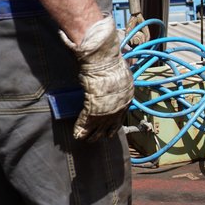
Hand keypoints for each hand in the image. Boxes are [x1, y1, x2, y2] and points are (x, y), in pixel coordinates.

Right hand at [61, 16, 133, 140]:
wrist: (105, 63)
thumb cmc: (113, 64)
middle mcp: (118, 109)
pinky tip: (77, 135)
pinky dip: (80, 129)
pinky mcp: (93, 111)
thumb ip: (120, 77)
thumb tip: (121, 70)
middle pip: (111, 125)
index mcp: (127, 100)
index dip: (114, 124)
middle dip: (103, 133)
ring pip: (98, 128)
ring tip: (87, 140)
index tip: (112, 131)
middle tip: (99, 138)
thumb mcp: (122, 73)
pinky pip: (85, 124)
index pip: (120, 116)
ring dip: (91, 135)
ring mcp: (106, 111)